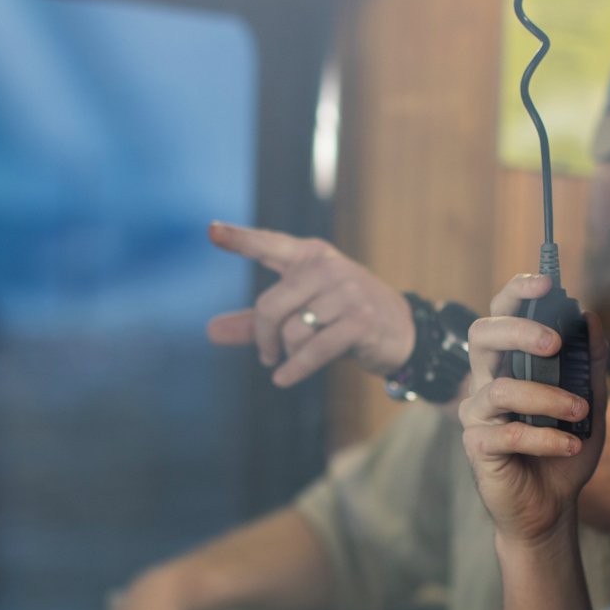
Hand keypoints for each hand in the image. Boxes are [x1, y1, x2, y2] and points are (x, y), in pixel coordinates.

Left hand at [205, 221, 416, 385]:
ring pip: (293, 331)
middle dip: (263, 337)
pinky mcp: (360, 321)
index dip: (239, 239)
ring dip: (288, 353)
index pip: (268, 244)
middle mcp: (327, 267)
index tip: (211, 230)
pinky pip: (314, 349)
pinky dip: (295, 368)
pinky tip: (283, 379)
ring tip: (293, 359)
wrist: (400, 332)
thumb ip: (254, 322)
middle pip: (270, 306)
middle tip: (266, 355)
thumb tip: (210, 332)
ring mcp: (347, 292)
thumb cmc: (341, 319)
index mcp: (310, 256)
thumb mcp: (299, 314)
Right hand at [459, 273, 607, 546]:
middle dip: (519, 331)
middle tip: (554, 344)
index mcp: (510, 364)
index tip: (545, 283)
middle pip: (482, 336)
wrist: (551, 507)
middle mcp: (487, 381)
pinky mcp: (477, 446)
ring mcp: (478, 414)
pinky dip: (546, 438)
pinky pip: (508, 433)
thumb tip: (591, 317)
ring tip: (578, 411)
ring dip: (547, 398)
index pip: (501, 315)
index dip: (516, 293)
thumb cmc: (564, 449)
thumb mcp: (590, 402)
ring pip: (501, 388)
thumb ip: (590, 363)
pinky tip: (570, 445)